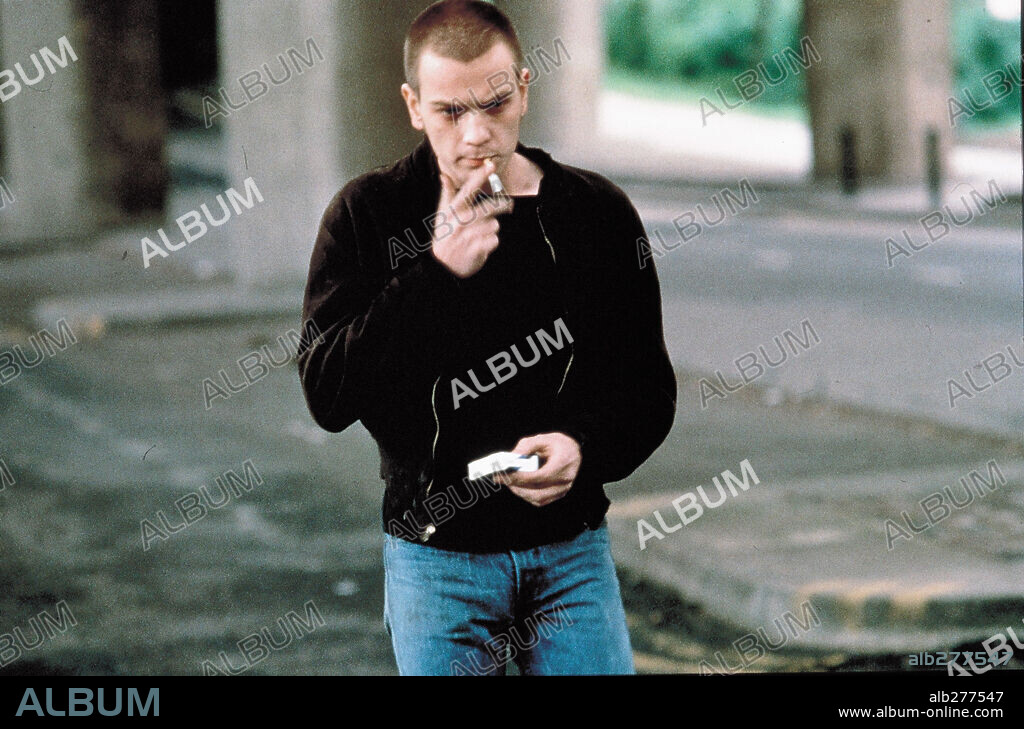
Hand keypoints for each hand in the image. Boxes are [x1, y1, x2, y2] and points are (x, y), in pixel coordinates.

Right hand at [431, 159, 513, 278]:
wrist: (442, 267)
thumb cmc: (445, 238)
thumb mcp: (443, 216)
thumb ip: (447, 195)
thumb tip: (445, 175)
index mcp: (454, 210)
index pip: (469, 189)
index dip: (480, 176)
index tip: (491, 165)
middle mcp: (462, 220)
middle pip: (490, 207)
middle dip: (502, 205)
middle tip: (508, 205)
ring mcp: (470, 235)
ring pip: (494, 225)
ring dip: (491, 230)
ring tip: (481, 235)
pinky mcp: (478, 248)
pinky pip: (495, 240)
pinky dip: (491, 243)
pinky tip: (481, 246)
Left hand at [495, 432, 580, 506]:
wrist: (574, 450)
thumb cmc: (558, 444)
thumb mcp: (542, 438)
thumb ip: (526, 446)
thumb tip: (510, 459)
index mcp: (563, 464)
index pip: (539, 476)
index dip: (520, 477)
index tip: (505, 474)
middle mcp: (565, 480)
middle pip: (537, 491)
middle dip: (517, 486)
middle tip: (501, 479)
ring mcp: (563, 489)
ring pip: (538, 498)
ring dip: (520, 492)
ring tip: (508, 482)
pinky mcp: (559, 494)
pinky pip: (541, 500)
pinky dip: (527, 496)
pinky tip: (518, 487)